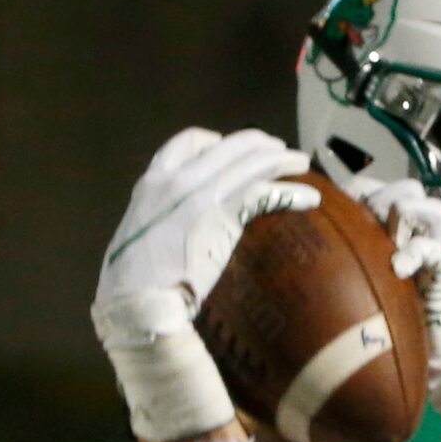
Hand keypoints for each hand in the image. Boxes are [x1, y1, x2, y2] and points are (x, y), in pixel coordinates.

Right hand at [91, 130, 319, 441]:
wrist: (136, 300)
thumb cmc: (132, 286)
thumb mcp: (136, 240)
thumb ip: (156, 225)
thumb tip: (168, 237)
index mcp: (153, 182)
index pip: (187, 141)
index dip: (214, 141)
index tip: (228, 149)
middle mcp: (177, 179)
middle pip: (229, 145)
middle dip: (258, 144)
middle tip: (278, 150)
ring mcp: (200, 194)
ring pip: (251, 162)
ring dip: (281, 158)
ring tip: (301, 161)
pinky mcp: (222, 215)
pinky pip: (264, 193)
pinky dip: (290, 192)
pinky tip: (308, 199)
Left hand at [350, 175, 440, 405]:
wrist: (421, 353)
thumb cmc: (379, 320)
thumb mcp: (349, 287)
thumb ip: (332, 266)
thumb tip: (289, 256)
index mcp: (384, 229)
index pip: (376, 188)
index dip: (360, 187)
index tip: (339, 201)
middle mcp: (409, 234)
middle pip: (406, 186)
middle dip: (383, 198)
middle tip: (367, 223)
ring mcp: (427, 249)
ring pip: (428, 205)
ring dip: (405, 214)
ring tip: (390, 239)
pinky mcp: (440, 271)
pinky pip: (433, 248)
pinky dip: (415, 252)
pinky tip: (399, 267)